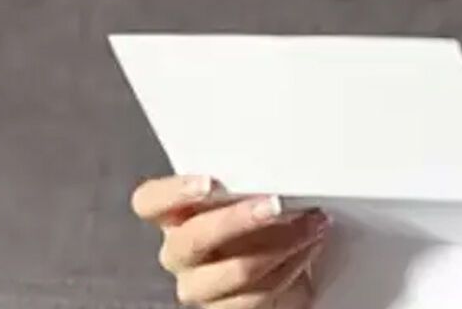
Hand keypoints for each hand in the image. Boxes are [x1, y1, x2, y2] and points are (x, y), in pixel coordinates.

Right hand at [131, 175, 329, 308]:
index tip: (208, 183)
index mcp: (177, 215)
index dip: (173, 192)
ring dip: (283, 244)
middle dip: (239, 220)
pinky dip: (291, 267)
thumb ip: (248, 181)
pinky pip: (257, 295)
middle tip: (276, 205)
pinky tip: (308, 247)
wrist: (288, 264)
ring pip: (235, 270)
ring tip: (310, 225)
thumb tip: (276, 167)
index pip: (150, 202)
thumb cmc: (265, 221)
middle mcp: (181, 251)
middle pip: (192, 239)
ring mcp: (201, 285)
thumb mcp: (252, 192)